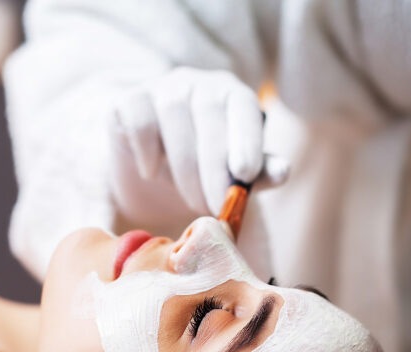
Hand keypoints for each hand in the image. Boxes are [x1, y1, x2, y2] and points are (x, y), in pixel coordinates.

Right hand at [108, 67, 287, 219]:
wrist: (148, 169)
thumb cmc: (199, 171)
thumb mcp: (230, 175)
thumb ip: (259, 172)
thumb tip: (283, 172)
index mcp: (229, 94)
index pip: (243, 104)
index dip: (246, 137)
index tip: (246, 174)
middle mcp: (197, 84)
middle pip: (208, 113)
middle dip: (213, 167)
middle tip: (216, 207)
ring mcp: (160, 88)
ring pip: (173, 113)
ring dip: (183, 166)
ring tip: (191, 200)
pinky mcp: (128, 101)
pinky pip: (139, 120)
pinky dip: (147, 151)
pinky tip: (152, 172)